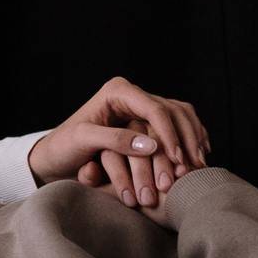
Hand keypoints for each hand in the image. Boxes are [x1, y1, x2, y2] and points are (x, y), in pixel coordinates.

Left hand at [28, 77, 210, 210]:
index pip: (154, 108)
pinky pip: (180, 126)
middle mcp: (134, 95)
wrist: (58, 156)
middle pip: (173, 111)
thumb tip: (152, 146)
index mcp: (117, 91)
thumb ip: (114, 140)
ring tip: (199, 166)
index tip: (177, 159)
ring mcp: (144, 107)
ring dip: (193, 140)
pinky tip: (199, 157)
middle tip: (193, 166)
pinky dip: (192, 140)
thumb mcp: (83, 141)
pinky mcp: (150, 122)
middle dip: (186, 139)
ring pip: (182, 117)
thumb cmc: (65, 148)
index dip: (169, 134)